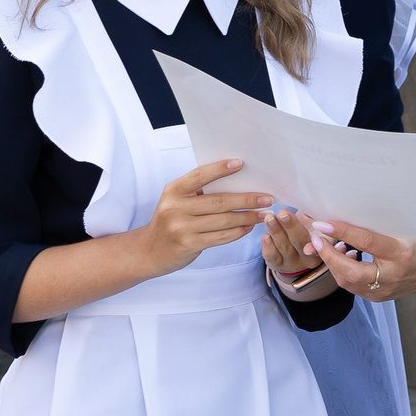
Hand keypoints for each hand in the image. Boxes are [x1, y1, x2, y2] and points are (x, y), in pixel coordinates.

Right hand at [135, 159, 273, 275]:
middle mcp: (175, 207)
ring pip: (223, 220)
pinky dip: (237, 232)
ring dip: (247, 217)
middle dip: (246, 199)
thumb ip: (198, 192)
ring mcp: (181, 227)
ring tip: (263, 214)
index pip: (199, 175)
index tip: (241, 163)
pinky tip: (248, 227)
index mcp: (173, 190)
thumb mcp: (176, 201)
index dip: (220, 169)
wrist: (148, 251)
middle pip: (218, 201)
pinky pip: (220, 237)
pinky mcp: (188, 245)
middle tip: (267, 197)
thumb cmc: (170, 221)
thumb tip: (236, 182)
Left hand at [261, 208, 338, 299]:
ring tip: (269, 218)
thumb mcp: (318, 225)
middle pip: (300, 242)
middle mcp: (310, 258)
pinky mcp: (278, 265)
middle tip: (283, 213)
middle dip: (291, 226)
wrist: (297, 248)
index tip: (315, 227)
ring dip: (276, 231)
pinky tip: (265, 236)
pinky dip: (268, 246)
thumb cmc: (310, 229)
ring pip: (285, 247)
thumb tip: (312, 202)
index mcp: (324, 247)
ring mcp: (293, 263)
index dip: (318, 238)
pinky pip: (272, 257)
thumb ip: (318, 219)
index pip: (322, 244)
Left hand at [310, 218, 415, 300]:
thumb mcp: (407, 229)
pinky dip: (341, 270)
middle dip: (328, 255)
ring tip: (323, 244)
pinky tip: (339, 256)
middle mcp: (392, 276)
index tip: (322, 223)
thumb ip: (379, 225)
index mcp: (402, 254)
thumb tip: (347, 213)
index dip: (342, 232)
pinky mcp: (378, 297)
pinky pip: (352, 285)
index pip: (366, 242)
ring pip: (347, 281)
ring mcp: (384, 291)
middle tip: (315, 237)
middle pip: (350, 271)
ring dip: (331, 262)